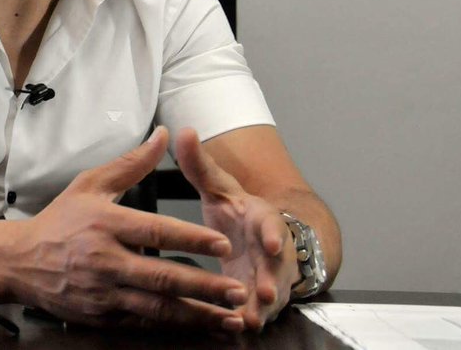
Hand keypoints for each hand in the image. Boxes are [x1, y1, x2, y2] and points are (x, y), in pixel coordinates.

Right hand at [7, 126, 248, 331]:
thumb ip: (131, 164)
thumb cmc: (60, 220)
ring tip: (231, 318)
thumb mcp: (90, 184)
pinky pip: (144, 323)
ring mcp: (104, 293)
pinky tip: (199, 327)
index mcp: (106, 224)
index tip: (222, 244)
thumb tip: (162, 134)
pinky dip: (174, 327)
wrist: (20, 263)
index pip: (155, 232)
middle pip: (162, 277)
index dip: (191, 239)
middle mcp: (106, 261)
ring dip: (197, 315)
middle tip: (238, 290)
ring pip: (158, 308)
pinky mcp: (103, 316)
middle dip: (204, 286)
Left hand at [173, 127, 299, 329]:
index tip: (271, 243)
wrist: (264, 240)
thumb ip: (200, 164)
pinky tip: (237, 330)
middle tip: (263, 293)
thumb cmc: (238, 213)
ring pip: (271, 296)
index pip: (273, 224)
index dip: (274, 234)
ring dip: (261, 308)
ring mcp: (270, 278)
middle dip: (271, 280)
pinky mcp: (260, 302)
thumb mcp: (220, 187)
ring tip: (250, 320)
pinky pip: (257, 313)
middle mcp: (273, 252)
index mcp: (264, 220)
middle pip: (277, 268)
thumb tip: (184, 130)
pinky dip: (248, 321)